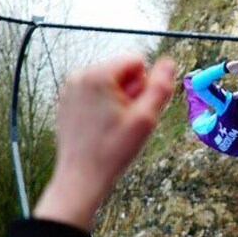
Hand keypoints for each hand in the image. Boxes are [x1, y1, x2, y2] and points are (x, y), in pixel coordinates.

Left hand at [34, 54, 176, 229]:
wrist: (82, 176)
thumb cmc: (112, 151)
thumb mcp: (145, 119)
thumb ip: (160, 87)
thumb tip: (169, 63)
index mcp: (97, 75)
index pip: (137, 61)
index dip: (144, 85)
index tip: (135, 108)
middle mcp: (80, 76)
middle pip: (122, 71)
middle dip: (130, 93)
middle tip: (125, 121)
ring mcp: (71, 89)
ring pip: (110, 84)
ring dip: (118, 101)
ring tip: (113, 126)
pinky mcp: (68, 101)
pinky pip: (96, 94)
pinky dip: (103, 107)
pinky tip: (102, 128)